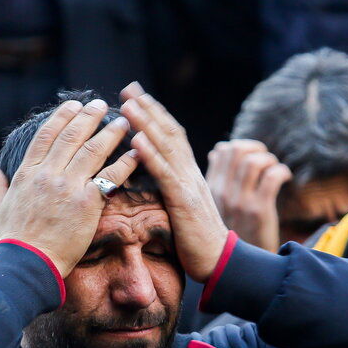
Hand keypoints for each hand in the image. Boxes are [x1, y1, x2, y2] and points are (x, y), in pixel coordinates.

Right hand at [0, 98, 138, 278]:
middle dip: (89, 117)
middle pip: (72, 136)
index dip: (62, 117)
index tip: (74, 105)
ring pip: (93, 151)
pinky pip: (110, 177)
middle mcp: (49, 174)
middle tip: (101, 105)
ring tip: (123, 121)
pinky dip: (125, 163)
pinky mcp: (87, 204)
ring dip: (110, 133)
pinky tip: (137, 152)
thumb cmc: (12, 241)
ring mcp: (69, 187)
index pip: (46, 135)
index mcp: (27, 173)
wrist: (27, 263)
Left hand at [120, 83, 229, 282]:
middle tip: (129, 88)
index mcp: (188, 173)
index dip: (155, 113)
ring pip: (166, 147)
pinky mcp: (183, 201)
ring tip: (128, 104)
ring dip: (146, 124)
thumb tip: (157, 174)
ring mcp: (188, 184)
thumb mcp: (183, 205)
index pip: (172, 135)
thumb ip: (173, 186)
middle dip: (148, 108)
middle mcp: (190, 172)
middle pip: (169, 132)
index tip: (136, 95)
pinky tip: (136, 142)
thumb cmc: (197, 238)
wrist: (219, 260)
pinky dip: (151, 156)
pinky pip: (165, 174)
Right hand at [206, 140, 289, 252]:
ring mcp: (240, 202)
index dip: (241, 147)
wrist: (239, 267)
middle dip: (256, 148)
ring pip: (254, 161)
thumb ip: (217, 178)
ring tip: (274, 169)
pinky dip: (282, 172)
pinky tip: (285, 178)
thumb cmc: (232, 233)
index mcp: (210, 190)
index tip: (251, 157)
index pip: (221, 151)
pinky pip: (271, 177)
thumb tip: (217, 151)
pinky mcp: (258, 210)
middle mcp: (222, 194)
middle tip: (265, 160)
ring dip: (269, 160)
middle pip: (236, 150)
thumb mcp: (217, 205)